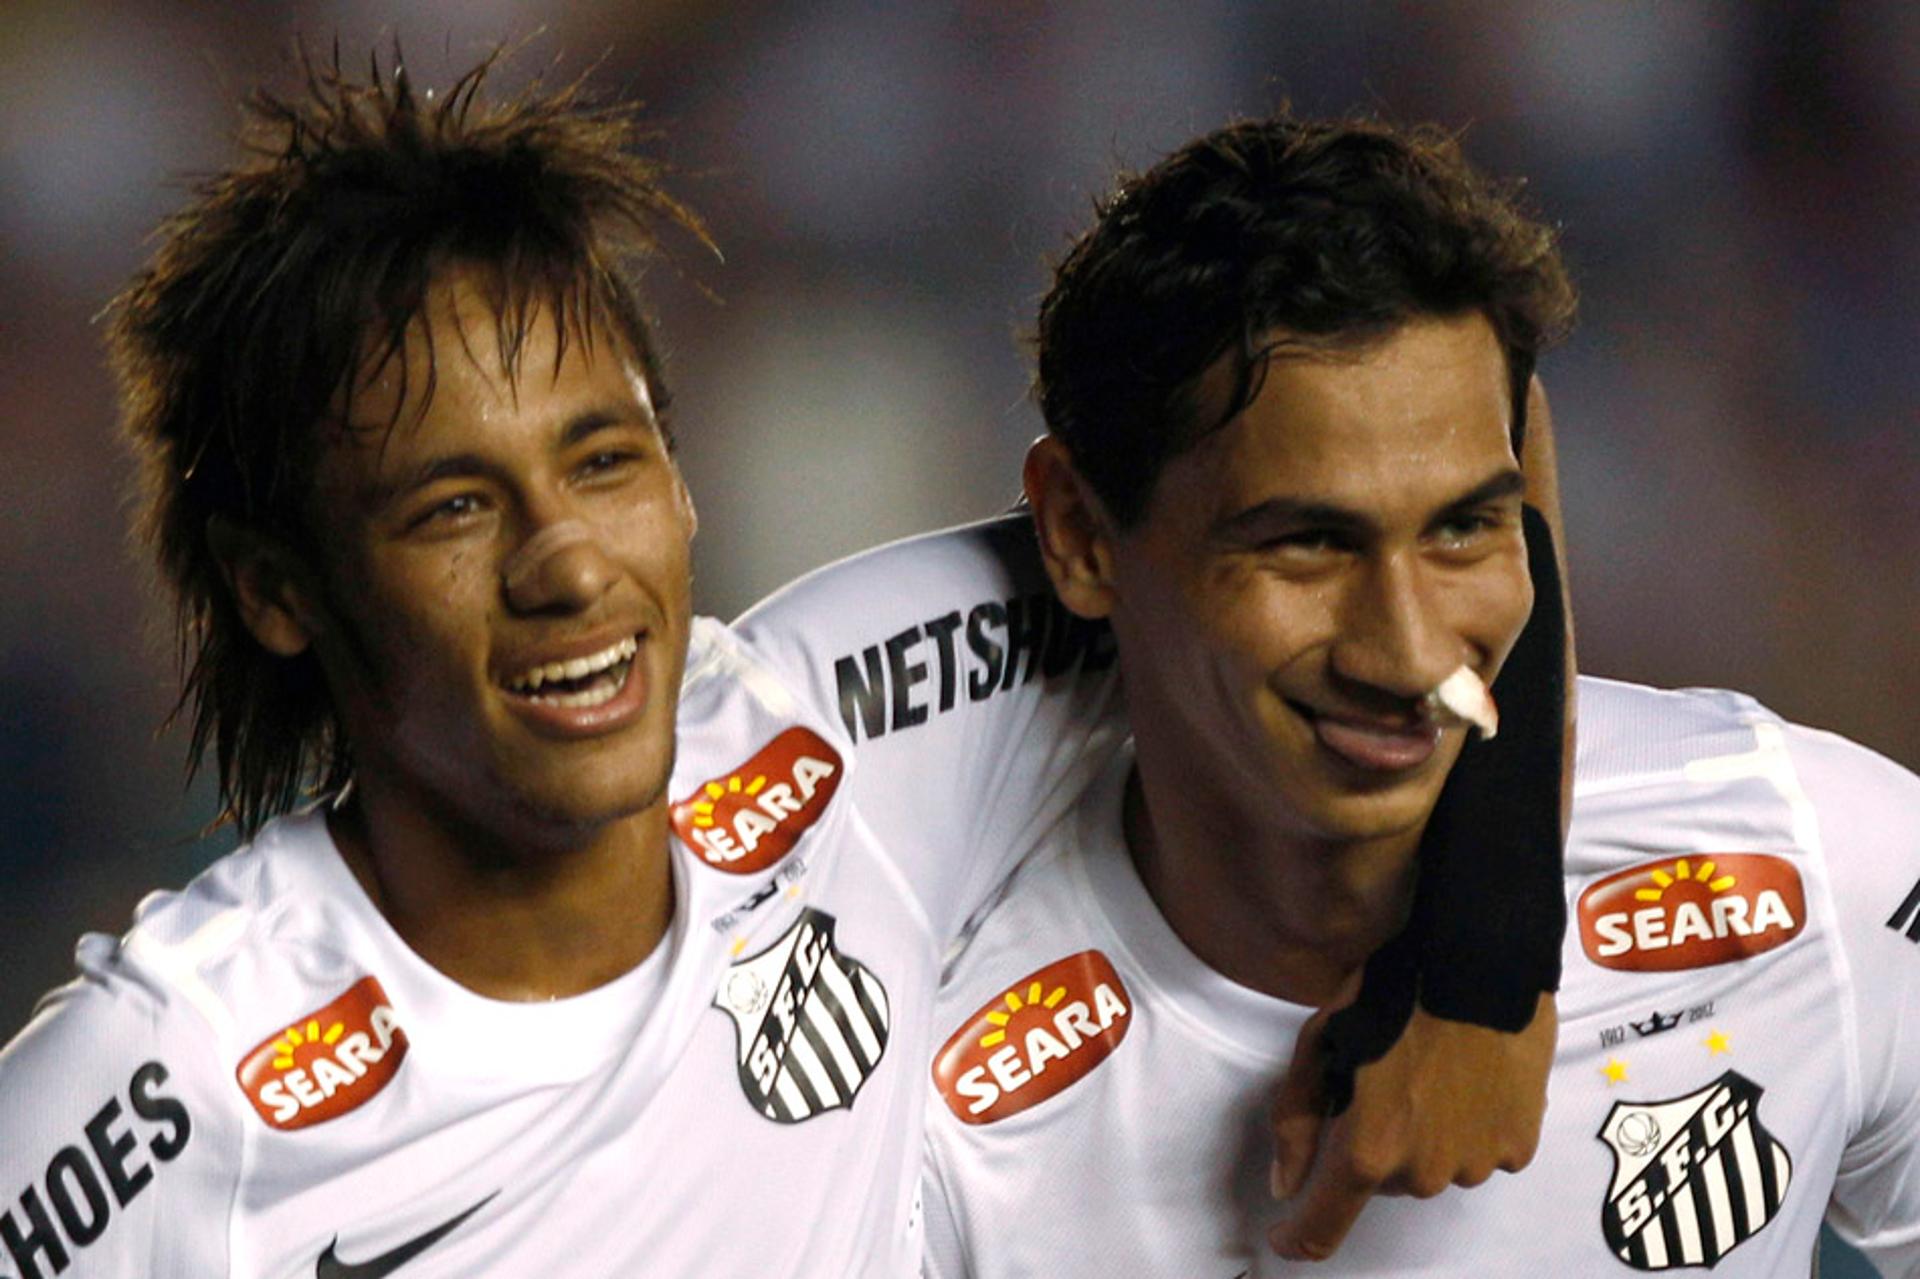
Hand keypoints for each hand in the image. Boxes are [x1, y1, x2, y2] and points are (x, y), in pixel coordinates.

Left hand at [1266, 993, 1556, 1260]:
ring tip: (1432, 1069)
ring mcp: (1478, 1163)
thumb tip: (1284, 1187)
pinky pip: (1481, 1151)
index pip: (1324, 1226)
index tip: (1285, 1234)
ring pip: (1434, 1165)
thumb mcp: (1321, 1043)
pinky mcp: (1520, 1146)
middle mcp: (1424, 1173)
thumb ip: (1296, 1121)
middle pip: (1383, 1178)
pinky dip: (1471, 1126)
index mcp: (1367, 1149)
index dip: (1299, 1236)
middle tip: (1383, 1080)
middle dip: (1373, 1140)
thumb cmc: (1391, 991)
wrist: (1480, 958)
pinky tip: (1470, 1076)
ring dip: (1425, 1134)